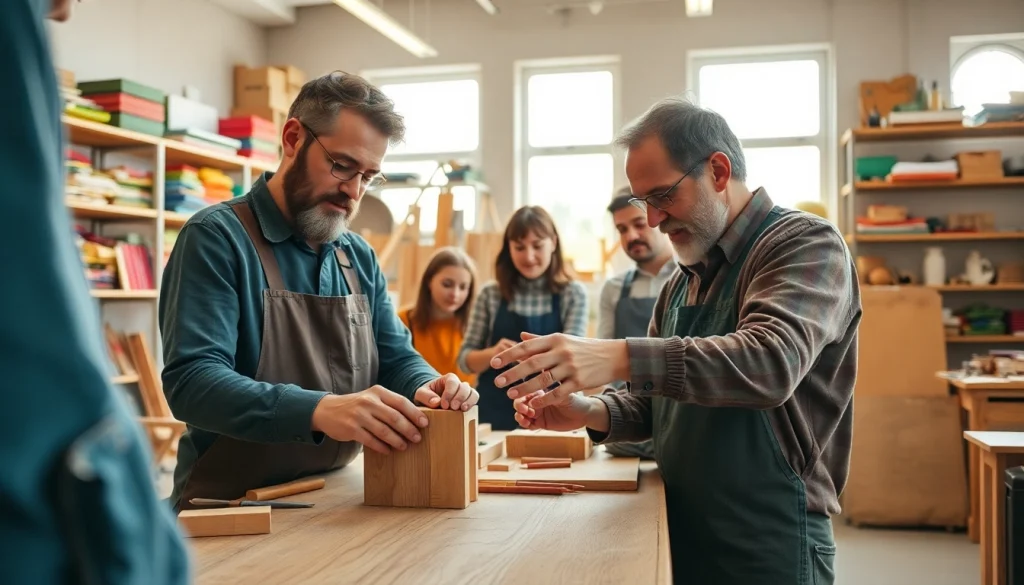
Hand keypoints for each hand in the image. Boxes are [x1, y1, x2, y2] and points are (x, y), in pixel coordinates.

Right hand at [311, 386, 428, 453]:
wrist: (328, 410)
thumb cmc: (357, 405)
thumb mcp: (373, 398)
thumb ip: (390, 405)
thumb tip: (414, 419)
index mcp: (378, 392)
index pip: (401, 402)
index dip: (414, 414)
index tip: (425, 424)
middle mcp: (369, 402)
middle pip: (394, 417)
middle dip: (408, 429)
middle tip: (417, 438)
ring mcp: (359, 415)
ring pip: (384, 430)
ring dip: (397, 440)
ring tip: (404, 446)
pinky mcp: (351, 429)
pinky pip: (371, 440)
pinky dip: (382, 447)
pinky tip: (388, 451)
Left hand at [413, 373, 479, 410]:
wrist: (431, 402)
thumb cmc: (426, 396)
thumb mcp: (420, 394)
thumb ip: (426, 396)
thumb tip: (436, 402)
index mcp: (447, 379)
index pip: (452, 382)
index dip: (449, 393)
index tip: (444, 405)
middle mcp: (458, 384)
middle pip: (464, 387)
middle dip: (459, 397)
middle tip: (453, 407)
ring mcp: (465, 392)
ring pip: (472, 392)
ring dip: (468, 401)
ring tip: (462, 410)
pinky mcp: (468, 400)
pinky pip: (474, 399)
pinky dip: (472, 404)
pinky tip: (465, 411)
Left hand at [490, 333, 628, 408]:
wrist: (613, 356)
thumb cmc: (584, 348)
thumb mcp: (563, 339)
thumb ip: (540, 340)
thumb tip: (520, 336)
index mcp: (555, 339)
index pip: (527, 347)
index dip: (508, 355)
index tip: (494, 363)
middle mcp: (562, 352)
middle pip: (531, 364)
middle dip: (512, 374)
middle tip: (497, 383)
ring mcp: (571, 367)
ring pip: (543, 380)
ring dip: (524, 388)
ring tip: (510, 395)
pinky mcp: (579, 382)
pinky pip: (558, 393)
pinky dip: (544, 399)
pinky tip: (533, 404)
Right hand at [513, 391, 607, 432]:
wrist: (585, 414)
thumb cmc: (577, 399)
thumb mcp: (564, 394)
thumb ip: (551, 392)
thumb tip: (539, 387)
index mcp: (541, 389)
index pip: (525, 388)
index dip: (519, 391)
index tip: (516, 393)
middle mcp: (537, 399)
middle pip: (520, 400)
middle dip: (518, 404)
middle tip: (523, 409)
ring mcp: (538, 411)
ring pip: (521, 412)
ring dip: (519, 415)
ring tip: (525, 417)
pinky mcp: (541, 423)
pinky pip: (528, 423)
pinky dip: (524, 423)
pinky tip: (526, 423)